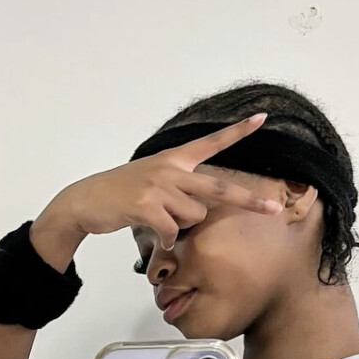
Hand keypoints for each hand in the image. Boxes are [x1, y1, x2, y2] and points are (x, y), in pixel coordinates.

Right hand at [33, 111, 281, 266]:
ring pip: (194, 215)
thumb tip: (200, 211)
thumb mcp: (151, 181)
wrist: (85, 202)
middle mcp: (169, 169)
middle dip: (248, 201)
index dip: (237, 132)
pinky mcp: (146, 205)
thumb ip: (178, 188)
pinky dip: (166, 239)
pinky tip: (153, 233)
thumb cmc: (120, 194)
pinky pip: (173, 231)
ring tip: (157, 219)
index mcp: (173, 160)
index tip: (261, 118)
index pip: (210, 143)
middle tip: (273, 208)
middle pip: (218, 187)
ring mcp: (158, 187)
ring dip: (181, 226)